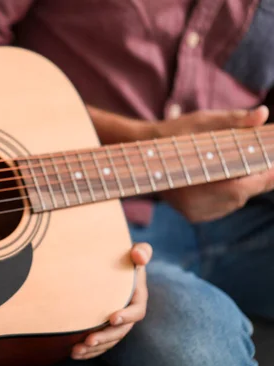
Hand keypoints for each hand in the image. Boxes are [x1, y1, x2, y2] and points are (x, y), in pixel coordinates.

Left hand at [71, 243, 151, 359]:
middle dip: (105, 337)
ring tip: (76, 351)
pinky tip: (74, 353)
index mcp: (137, 298)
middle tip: (89, 340)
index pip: (136, 311)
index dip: (126, 316)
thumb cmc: (124, 257)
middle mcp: (128, 313)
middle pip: (120, 331)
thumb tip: (139, 255)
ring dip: (94, 348)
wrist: (111, 264)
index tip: (112, 318)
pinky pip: (99, 344)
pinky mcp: (105, 328)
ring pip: (108, 341)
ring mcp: (116, 323)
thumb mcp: (134, 252)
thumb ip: (141, 251)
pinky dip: (88, 351)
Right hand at [151, 106, 273, 222]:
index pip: (244, 186)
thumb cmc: (173, 134)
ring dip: (244, 188)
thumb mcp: (202, 121)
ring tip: (252, 170)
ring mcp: (193, 212)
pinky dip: (231, 196)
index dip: (266, 177)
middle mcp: (195, 203)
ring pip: (233, 204)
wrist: (142, 153)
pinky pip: (222, 209)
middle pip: (241, 196)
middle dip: (258, 181)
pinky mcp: (192, 215)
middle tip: (269, 166)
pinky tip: (231, 181)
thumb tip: (262, 114)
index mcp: (198, 181)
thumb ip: (234, 120)